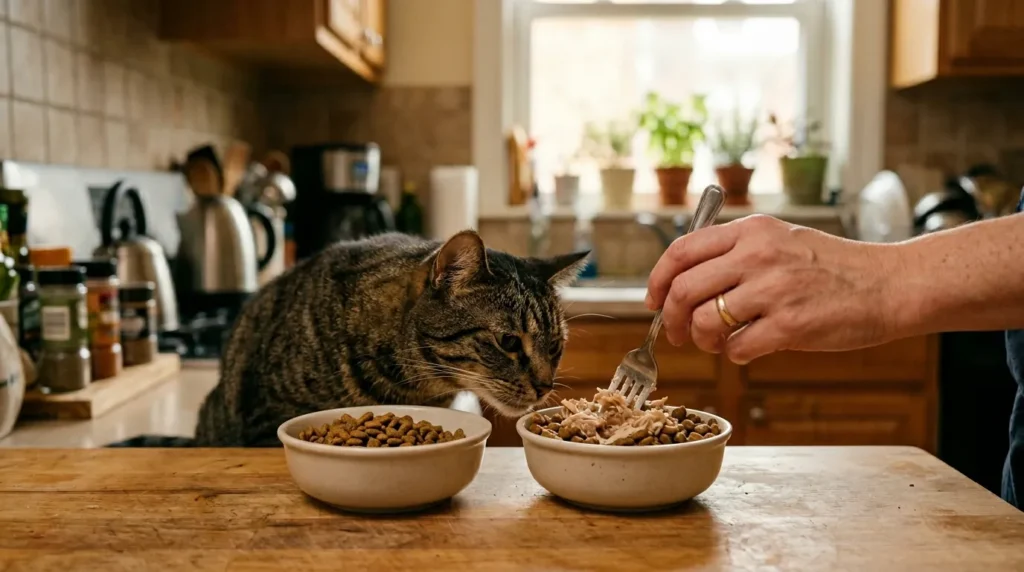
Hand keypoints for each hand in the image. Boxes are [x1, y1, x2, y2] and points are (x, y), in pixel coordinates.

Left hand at [645, 215, 902, 363]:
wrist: (889, 284)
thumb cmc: (833, 267)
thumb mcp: (781, 239)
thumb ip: (735, 253)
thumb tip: (682, 284)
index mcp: (751, 231)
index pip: (681, 251)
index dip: (657, 280)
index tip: (653, 301)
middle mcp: (757, 255)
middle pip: (684, 290)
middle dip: (671, 319)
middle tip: (678, 334)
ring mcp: (774, 290)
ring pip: (705, 323)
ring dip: (703, 341)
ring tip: (719, 342)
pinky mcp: (791, 325)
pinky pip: (737, 349)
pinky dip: (735, 355)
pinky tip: (750, 348)